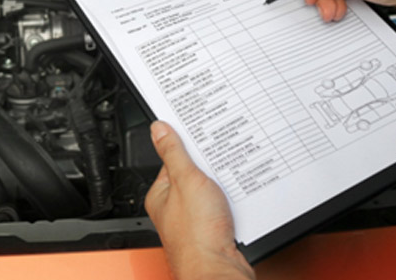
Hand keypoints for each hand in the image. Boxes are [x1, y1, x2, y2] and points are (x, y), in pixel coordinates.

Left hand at [145, 121, 254, 279]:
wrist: (217, 270)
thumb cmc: (196, 234)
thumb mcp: (185, 180)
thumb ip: (173, 152)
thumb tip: (159, 129)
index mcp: (161, 194)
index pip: (173, 160)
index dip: (189, 148)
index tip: (201, 138)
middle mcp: (175, 208)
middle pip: (194, 175)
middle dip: (209, 169)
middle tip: (218, 165)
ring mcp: (195, 220)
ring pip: (212, 193)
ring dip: (223, 187)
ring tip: (227, 186)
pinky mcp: (214, 231)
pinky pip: (224, 208)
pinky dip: (232, 203)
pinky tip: (236, 203)